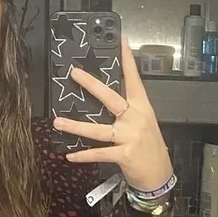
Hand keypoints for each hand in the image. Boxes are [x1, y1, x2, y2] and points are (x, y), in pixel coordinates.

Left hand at [52, 35, 172, 191]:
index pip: (134, 79)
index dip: (127, 59)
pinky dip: (84, 155)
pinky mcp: (125, 154)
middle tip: (74, 73)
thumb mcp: (142, 122)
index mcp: (142, 107)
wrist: (160, 175)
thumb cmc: (148, 147)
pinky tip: (70, 155)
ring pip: (99, 130)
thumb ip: (126, 109)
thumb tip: (102, 95)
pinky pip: (99, 153)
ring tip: (58, 122)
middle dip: (91, 85)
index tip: (121, 40)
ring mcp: (131, 136)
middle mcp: (136, 118)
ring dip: (76, 126)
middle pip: (111, 98)